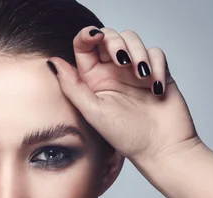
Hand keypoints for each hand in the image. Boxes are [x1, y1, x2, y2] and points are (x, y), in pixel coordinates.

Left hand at [47, 26, 201, 163]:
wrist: (160, 148)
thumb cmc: (126, 136)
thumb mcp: (93, 112)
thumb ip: (72, 86)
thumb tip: (52, 62)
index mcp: (92, 80)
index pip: (85, 47)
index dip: (87, 34)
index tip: (95, 36)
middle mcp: (112, 72)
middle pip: (109, 37)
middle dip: (115, 41)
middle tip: (122, 61)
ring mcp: (134, 71)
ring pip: (133, 40)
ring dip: (137, 52)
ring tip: (141, 76)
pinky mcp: (157, 72)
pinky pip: (155, 53)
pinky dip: (156, 65)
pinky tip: (155, 87)